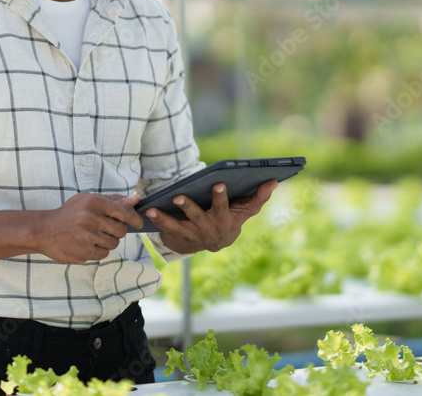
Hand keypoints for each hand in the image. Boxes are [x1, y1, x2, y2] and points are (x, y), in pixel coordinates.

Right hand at [35, 192, 142, 263]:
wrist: (44, 230)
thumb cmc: (70, 213)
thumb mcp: (88, 200)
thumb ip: (114, 200)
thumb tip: (137, 199)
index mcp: (93, 203)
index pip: (125, 212)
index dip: (135, 218)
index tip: (138, 222)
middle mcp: (90, 219)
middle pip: (121, 230)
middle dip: (117, 230)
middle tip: (105, 227)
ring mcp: (86, 238)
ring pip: (114, 243)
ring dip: (108, 240)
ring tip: (93, 235)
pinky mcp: (83, 253)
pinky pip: (104, 254)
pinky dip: (99, 250)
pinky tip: (87, 243)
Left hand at [147, 179, 277, 253]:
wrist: (217, 242)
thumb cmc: (232, 219)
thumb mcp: (246, 211)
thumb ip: (259, 196)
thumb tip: (273, 180)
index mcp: (224, 220)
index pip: (223, 207)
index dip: (220, 196)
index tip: (217, 183)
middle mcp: (207, 228)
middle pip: (197, 217)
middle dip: (188, 207)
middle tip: (179, 196)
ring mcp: (192, 234)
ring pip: (177, 226)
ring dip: (165, 218)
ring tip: (154, 208)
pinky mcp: (178, 235)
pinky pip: (166, 229)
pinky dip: (157, 220)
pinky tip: (148, 210)